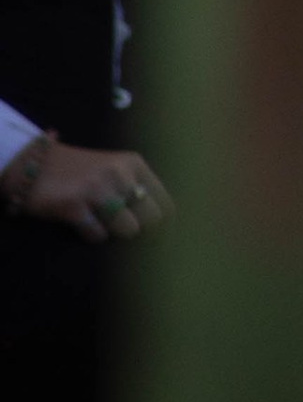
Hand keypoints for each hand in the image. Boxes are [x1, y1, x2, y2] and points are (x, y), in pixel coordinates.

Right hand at [7, 139, 170, 240]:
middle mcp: (120, 173)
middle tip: (124, 230)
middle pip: (151, 219)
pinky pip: (98, 235)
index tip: (156, 238)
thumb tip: (159, 223)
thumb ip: (136, 188)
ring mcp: (98, 189)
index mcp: (134, 164)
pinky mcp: (75, 205)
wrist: (36, 163)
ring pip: (128, 229)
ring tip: (102, 222)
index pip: (166, 204)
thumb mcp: (115, 169)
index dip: (164, 226)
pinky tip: (85, 224)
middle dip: (140, 230)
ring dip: (116, 233)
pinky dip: (93, 235)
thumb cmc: (81, 171)